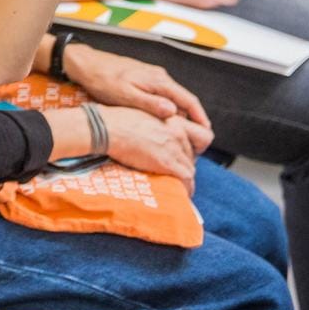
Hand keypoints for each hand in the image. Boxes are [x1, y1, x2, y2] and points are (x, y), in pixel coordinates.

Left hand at [63, 44, 210, 126]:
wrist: (88, 64)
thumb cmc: (104, 80)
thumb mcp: (126, 95)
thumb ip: (150, 103)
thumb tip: (172, 112)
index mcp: (159, 81)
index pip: (188, 99)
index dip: (200, 117)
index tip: (207, 133)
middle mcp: (160, 77)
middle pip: (185, 99)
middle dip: (194, 119)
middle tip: (197, 140)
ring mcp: (153, 77)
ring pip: (175, 98)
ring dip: (182, 115)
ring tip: (184, 135)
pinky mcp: (145, 80)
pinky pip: (165, 96)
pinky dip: (171, 110)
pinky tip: (166, 122)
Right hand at [99, 105, 213, 191]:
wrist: (109, 128)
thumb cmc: (118, 120)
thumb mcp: (144, 115)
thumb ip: (156, 125)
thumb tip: (153, 137)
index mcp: (173, 118)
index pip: (200, 135)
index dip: (194, 148)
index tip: (184, 156)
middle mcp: (178, 132)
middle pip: (193, 155)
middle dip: (186, 166)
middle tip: (175, 174)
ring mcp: (174, 147)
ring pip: (190, 169)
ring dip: (185, 179)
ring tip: (177, 187)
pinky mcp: (166, 162)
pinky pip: (185, 179)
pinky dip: (185, 188)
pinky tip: (180, 194)